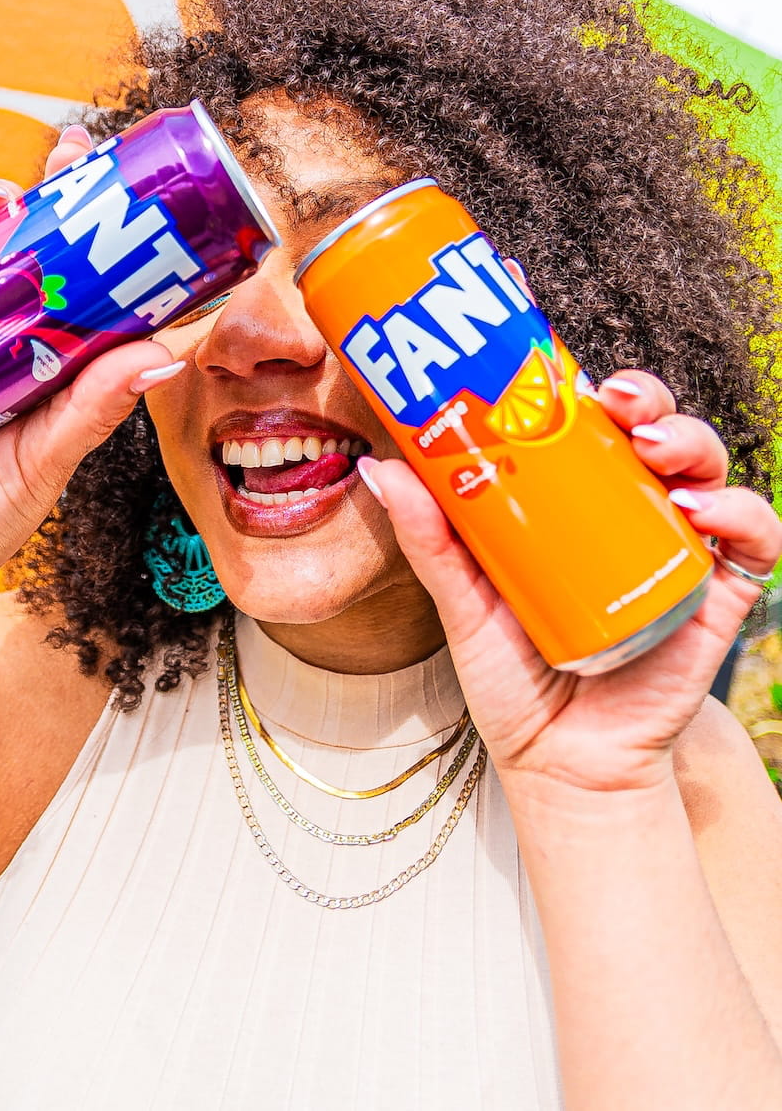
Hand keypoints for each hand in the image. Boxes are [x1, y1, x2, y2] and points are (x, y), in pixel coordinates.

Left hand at [363, 370, 781, 793]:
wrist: (563, 764)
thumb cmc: (514, 679)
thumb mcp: (463, 600)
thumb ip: (430, 538)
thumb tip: (382, 466)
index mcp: (575, 502)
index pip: (590, 423)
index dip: (586, 383)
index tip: (561, 362)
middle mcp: (631, 513)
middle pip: (652, 430)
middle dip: (644, 398)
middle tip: (615, 400)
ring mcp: (678, 548)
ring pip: (705, 467)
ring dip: (690, 440)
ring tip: (653, 449)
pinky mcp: (719, 591)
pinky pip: (755, 535)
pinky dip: (743, 511)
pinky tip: (702, 512)